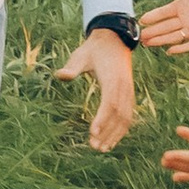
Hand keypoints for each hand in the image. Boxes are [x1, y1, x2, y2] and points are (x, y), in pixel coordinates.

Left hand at [58, 27, 137, 153]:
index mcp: (112, 78)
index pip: (110, 102)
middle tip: (94, 147)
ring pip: (126, 118)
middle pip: (119, 115)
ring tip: (102, 149)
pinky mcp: (129, 95)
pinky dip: (121, 129)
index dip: (102, 119)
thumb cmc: (94, 50)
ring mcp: (129, 92)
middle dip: (108, 132)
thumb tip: (60, 75)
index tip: (93, 133)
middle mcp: (124, 87)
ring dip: (115, 135)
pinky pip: (128, 115)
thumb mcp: (80, 55)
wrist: (114, 40)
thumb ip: (72, 67)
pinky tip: (112, 141)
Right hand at [142, 0, 188, 55]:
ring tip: (149, 44)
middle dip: (153, 32)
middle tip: (140, 38)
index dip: (152, 17)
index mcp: (183, 4)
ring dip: (162, 40)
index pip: (163, 13)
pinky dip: (182, 48)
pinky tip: (170, 51)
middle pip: (166, 27)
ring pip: (175, 36)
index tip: (141, 21)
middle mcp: (187, 17)